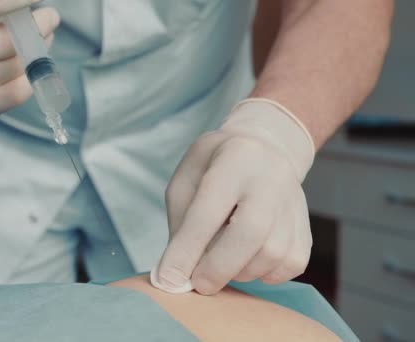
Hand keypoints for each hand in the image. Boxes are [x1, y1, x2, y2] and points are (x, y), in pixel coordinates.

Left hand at [156, 99, 315, 294]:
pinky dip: (264, 273)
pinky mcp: (307, 226)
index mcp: (235, 158)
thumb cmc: (214, 169)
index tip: (169, 279)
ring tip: (222, 262)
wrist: (264, 149)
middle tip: (198, 284)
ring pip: (272, 254)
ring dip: (240, 271)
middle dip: (218, 267)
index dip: (186, 250)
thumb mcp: (186, 181)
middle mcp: (272, 176)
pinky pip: (290, 265)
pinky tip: (248, 260)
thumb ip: (180, 226)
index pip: (208, 211)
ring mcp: (294, 201)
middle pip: (251, 232)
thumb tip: (173, 277)